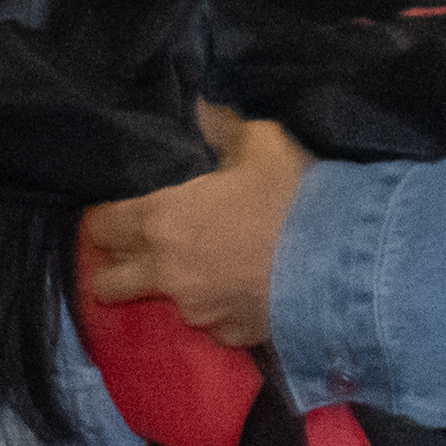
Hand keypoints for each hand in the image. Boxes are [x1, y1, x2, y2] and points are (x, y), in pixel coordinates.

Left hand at [78, 105, 305, 348]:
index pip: (101, 226)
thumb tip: (203, 109)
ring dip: (176, 287)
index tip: (118, 211)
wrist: (344, 261)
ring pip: (163, 304)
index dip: (105, 218)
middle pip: (106, 282)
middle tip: (142, 249)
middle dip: (113, 267)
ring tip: (211, 269)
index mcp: (163, 220)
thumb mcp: (264, 144)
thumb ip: (225, 127)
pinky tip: (247, 292)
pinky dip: (221, 309)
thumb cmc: (294, 195)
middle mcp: (166, 272)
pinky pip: (212, 324)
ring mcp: (195, 311)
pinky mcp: (227, 336)